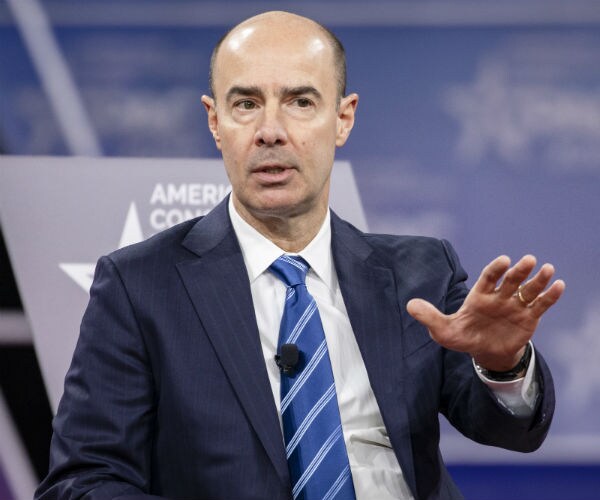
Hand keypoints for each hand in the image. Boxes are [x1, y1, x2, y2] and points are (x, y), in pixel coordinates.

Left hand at [406, 255, 564, 370]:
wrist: (484, 353)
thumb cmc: (464, 337)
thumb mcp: (444, 331)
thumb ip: (430, 317)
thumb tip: (410, 305)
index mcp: (480, 295)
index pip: (489, 277)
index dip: (496, 269)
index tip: (504, 260)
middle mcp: (500, 296)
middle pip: (511, 280)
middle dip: (519, 270)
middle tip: (528, 260)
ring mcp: (515, 306)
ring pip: (528, 289)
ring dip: (538, 279)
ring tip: (547, 269)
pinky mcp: (529, 318)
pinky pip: (541, 305)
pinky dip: (550, 295)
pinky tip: (559, 285)